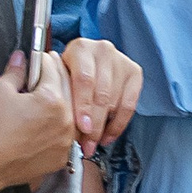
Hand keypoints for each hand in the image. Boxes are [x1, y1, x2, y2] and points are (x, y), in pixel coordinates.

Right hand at [0, 56, 77, 191]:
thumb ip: (15, 71)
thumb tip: (20, 58)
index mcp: (52, 99)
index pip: (52, 68)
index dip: (42, 59)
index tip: (38, 58)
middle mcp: (66, 120)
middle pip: (66, 88)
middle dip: (55, 76)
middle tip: (44, 71)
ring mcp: (65, 141)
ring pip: (70, 112)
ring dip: (62, 101)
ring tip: (46, 97)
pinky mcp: (61, 156)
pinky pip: (66, 134)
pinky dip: (59, 126)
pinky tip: (46, 122)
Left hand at [61, 35, 139, 149]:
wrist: (84, 61)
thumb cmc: (67, 73)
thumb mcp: (57, 78)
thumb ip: (58, 93)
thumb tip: (57, 123)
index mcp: (80, 48)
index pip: (85, 80)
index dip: (84, 107)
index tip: (83, 128)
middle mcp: (102, 50)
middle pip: (101, 94)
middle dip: (94, 124)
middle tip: (87, 143)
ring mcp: (120, 60)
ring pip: (115, 102)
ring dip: (105, 128)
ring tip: (94, 142)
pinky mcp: (134, 72)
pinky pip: (130, 105)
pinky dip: (119, 125)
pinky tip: (108, 135)